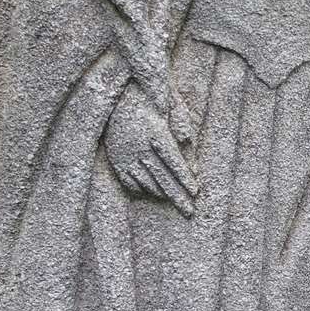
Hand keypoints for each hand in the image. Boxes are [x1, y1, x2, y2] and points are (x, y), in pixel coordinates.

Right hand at [104, 84, 197, 216]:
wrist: (114, 100)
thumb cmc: (146, 102)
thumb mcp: (165, 106)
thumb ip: (180, 123)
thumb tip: (188, 142)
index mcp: (154, 133)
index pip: (173, 160)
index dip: (185, 177)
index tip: (195, 191)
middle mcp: (139, 147)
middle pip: (162, 176)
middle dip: (177, 195)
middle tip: (189, 211)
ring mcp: (125, 155)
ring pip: (146, 181)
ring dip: (162, 194)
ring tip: (175, 202)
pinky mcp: (115, 160)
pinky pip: (130, 181)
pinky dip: (143, 189)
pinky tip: (154, 193)